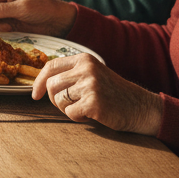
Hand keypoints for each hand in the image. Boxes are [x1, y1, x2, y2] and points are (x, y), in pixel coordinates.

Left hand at [33, 53, 163, 134]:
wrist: (142, 108)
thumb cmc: (113, 94)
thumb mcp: (92, 75)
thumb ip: (71, 74)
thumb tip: (40, 83)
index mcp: (84, 59)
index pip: (50, 66)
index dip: (39, 82)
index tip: (36, 95)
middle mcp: (86, 69)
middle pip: (52, 85)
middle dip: (54, 99)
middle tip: (70, 106)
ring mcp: (90, 85)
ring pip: (58, 99)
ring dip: (67, 109)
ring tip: (84, 108)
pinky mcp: (94, 102)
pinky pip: (70, 113)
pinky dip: (77, 118)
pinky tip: (92, 115)